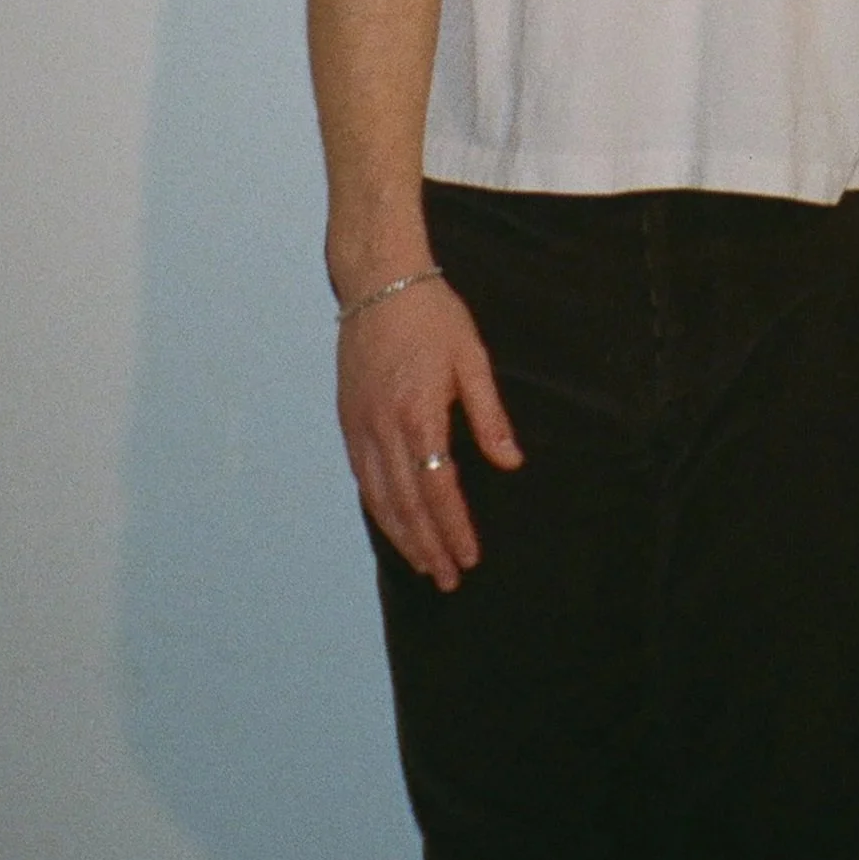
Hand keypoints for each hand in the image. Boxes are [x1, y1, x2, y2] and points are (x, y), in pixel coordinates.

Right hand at [337, 277, 523, 591]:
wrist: (378, 281)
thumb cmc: (432, 315)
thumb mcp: (471, 358)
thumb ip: (489, 415)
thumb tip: (510, 462)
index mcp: (419, 415)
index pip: (438, 488)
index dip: (453, 527)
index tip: (468, 557)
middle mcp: (384, 430)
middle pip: (406, 504)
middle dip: (428, 546)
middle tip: (448, 578)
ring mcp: (360, 428)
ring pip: (379, 498)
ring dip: (402, 536)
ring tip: (423, 564)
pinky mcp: (348, 421)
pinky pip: (362, 478)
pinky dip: (378, 509)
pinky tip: (393, 525)